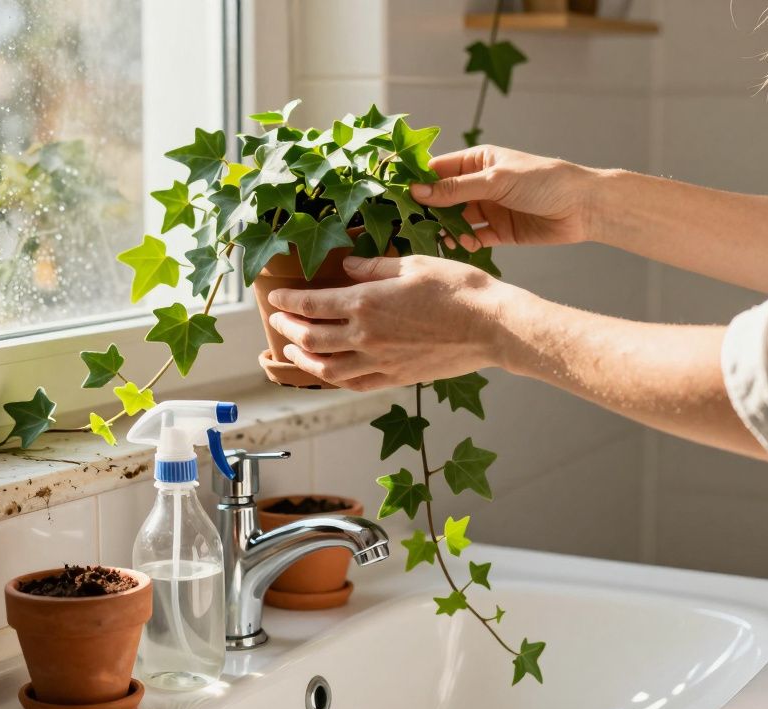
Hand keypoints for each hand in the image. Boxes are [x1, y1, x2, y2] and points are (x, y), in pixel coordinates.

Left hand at [266, 255, 518, 390]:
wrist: (492, 326)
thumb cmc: (458, 288)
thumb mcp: (414, 264)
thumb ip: (374, 267)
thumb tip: (347, 266)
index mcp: (367, 302)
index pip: (312, 304)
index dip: (288, 301)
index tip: (275, 298)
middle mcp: (366, 335)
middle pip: (311, 337)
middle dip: (288, 329)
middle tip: (278, 322)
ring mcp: (380, 361)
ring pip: (327, 368)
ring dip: (304, 359)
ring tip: (293, 350)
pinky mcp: (397, 377)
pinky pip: (355, 384)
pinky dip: (335, 379)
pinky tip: (329, 372)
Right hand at [411, 145, 603, 250]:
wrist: (583, 206)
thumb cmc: (543, 180)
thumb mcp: (495, 180)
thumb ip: (455, 189)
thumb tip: (416, 191)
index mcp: (477, 161)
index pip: (437, 169)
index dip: (416, 180)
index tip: (394, 194)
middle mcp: (479, 184)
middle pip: (442, 198)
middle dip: (427, 210)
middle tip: (408, 223)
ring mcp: (489, 208)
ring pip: (456, 220)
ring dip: (445, 229)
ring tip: (435, 237)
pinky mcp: (499, 232)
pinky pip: (473, 238)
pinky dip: (465, 242)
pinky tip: (461, 245)